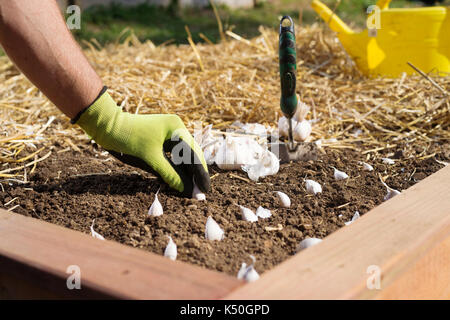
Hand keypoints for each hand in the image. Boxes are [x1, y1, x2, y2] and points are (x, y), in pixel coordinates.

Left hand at [74, 89, 209, 195]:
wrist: (107, 127)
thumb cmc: (128, 139)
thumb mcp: (151, 159)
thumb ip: (171, 175)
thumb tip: (187, 190)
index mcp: (176, 127)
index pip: (193, 153)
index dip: (200, 173)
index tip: (205, 190)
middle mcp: (176, 128)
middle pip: (192, 154)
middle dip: (197, 173)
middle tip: (202, 193)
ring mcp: (169, 133)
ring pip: (184, 156)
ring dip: (188, 172)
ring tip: (194, 190)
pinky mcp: (162, 139)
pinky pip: (174, 155)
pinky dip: (178, 168)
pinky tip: (182, 180)